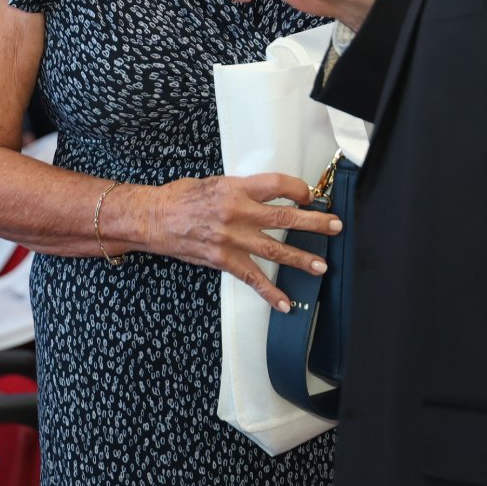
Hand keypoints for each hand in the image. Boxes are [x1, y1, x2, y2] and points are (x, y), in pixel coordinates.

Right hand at [116, 174, 343, 313]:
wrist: (152, 218)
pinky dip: (270, 292)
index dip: (298, 189)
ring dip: (301, 258)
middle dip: (314, 222)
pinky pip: (252, 278)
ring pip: (275, 249)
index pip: (277, 185)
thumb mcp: (213, 182)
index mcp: (236, 188)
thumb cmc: (179, 197)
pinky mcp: (223, 259)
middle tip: (334, 226)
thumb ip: (240, 190)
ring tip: (321, 265)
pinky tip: (285, 302)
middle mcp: (237, 212)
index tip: (309, 195)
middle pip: (285, 217)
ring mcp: (231, 238)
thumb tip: (264, 194)